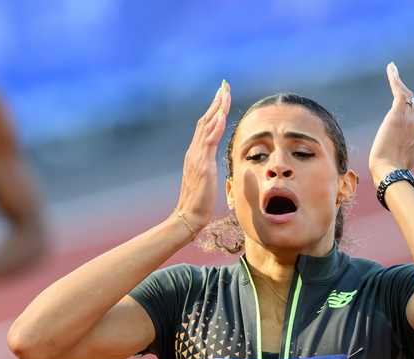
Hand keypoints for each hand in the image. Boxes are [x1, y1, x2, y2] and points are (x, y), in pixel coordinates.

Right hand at [176, 81, 230, 231]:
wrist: (188, 216)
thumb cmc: (198, 202)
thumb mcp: (204, 180)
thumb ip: (207, 167)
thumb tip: (212, 163)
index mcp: (195, 154)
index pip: (204, 127)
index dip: (213, 110)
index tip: (221, 96)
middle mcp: (194, 152)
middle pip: (205, 121)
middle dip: (216, 102)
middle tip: (224, 87)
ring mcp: (197, 157)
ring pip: (207, 126)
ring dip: (217, 108)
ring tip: (225, 93)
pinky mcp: (202, 165)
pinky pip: (209, 141)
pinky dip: (216, 126)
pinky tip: (222, 115)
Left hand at [369, 63, 413, 182]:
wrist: (389, 171)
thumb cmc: (392, 169)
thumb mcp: (407, 157)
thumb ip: (413, 145)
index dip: (409, 104)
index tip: (402, 95)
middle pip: (412, 102)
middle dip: (404, 89)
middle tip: (395, 76)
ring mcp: (407, 120)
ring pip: (406, 95)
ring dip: (399, 81)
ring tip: (392, 69)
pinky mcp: (396, 116)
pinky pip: (399, 93)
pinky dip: (395, 80)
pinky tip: (391, 69)